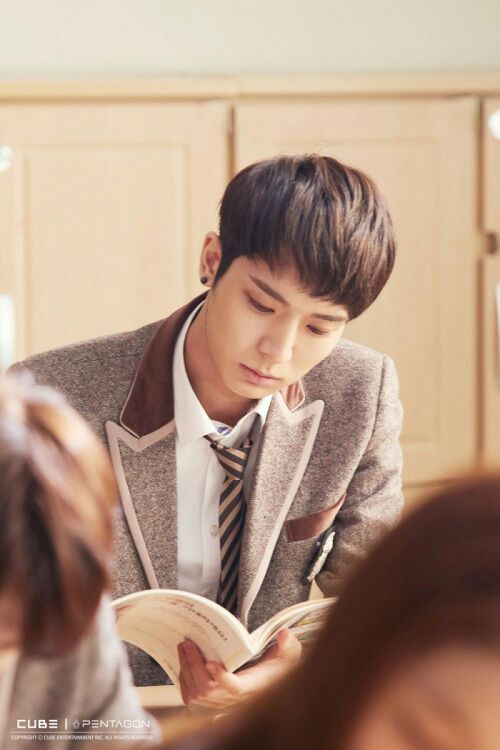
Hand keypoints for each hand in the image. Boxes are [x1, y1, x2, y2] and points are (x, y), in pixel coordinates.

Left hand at [177, 628, 301, 708]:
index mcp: (251, 688)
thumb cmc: (275, 672)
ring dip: (186, 669)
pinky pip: (191, 697)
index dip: (222, 678)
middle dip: (194, 665)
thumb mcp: (287, 657)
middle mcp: (233, 700)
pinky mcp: (209, 704)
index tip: (212, 663)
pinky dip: (184, 680)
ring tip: (183, 646)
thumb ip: (288, 646)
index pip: (235, 688)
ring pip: (196, 694)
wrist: (267, 687)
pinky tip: (183, 662)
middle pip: (207, 690)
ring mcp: (219, 704)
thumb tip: (284, 635)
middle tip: (188, 643)